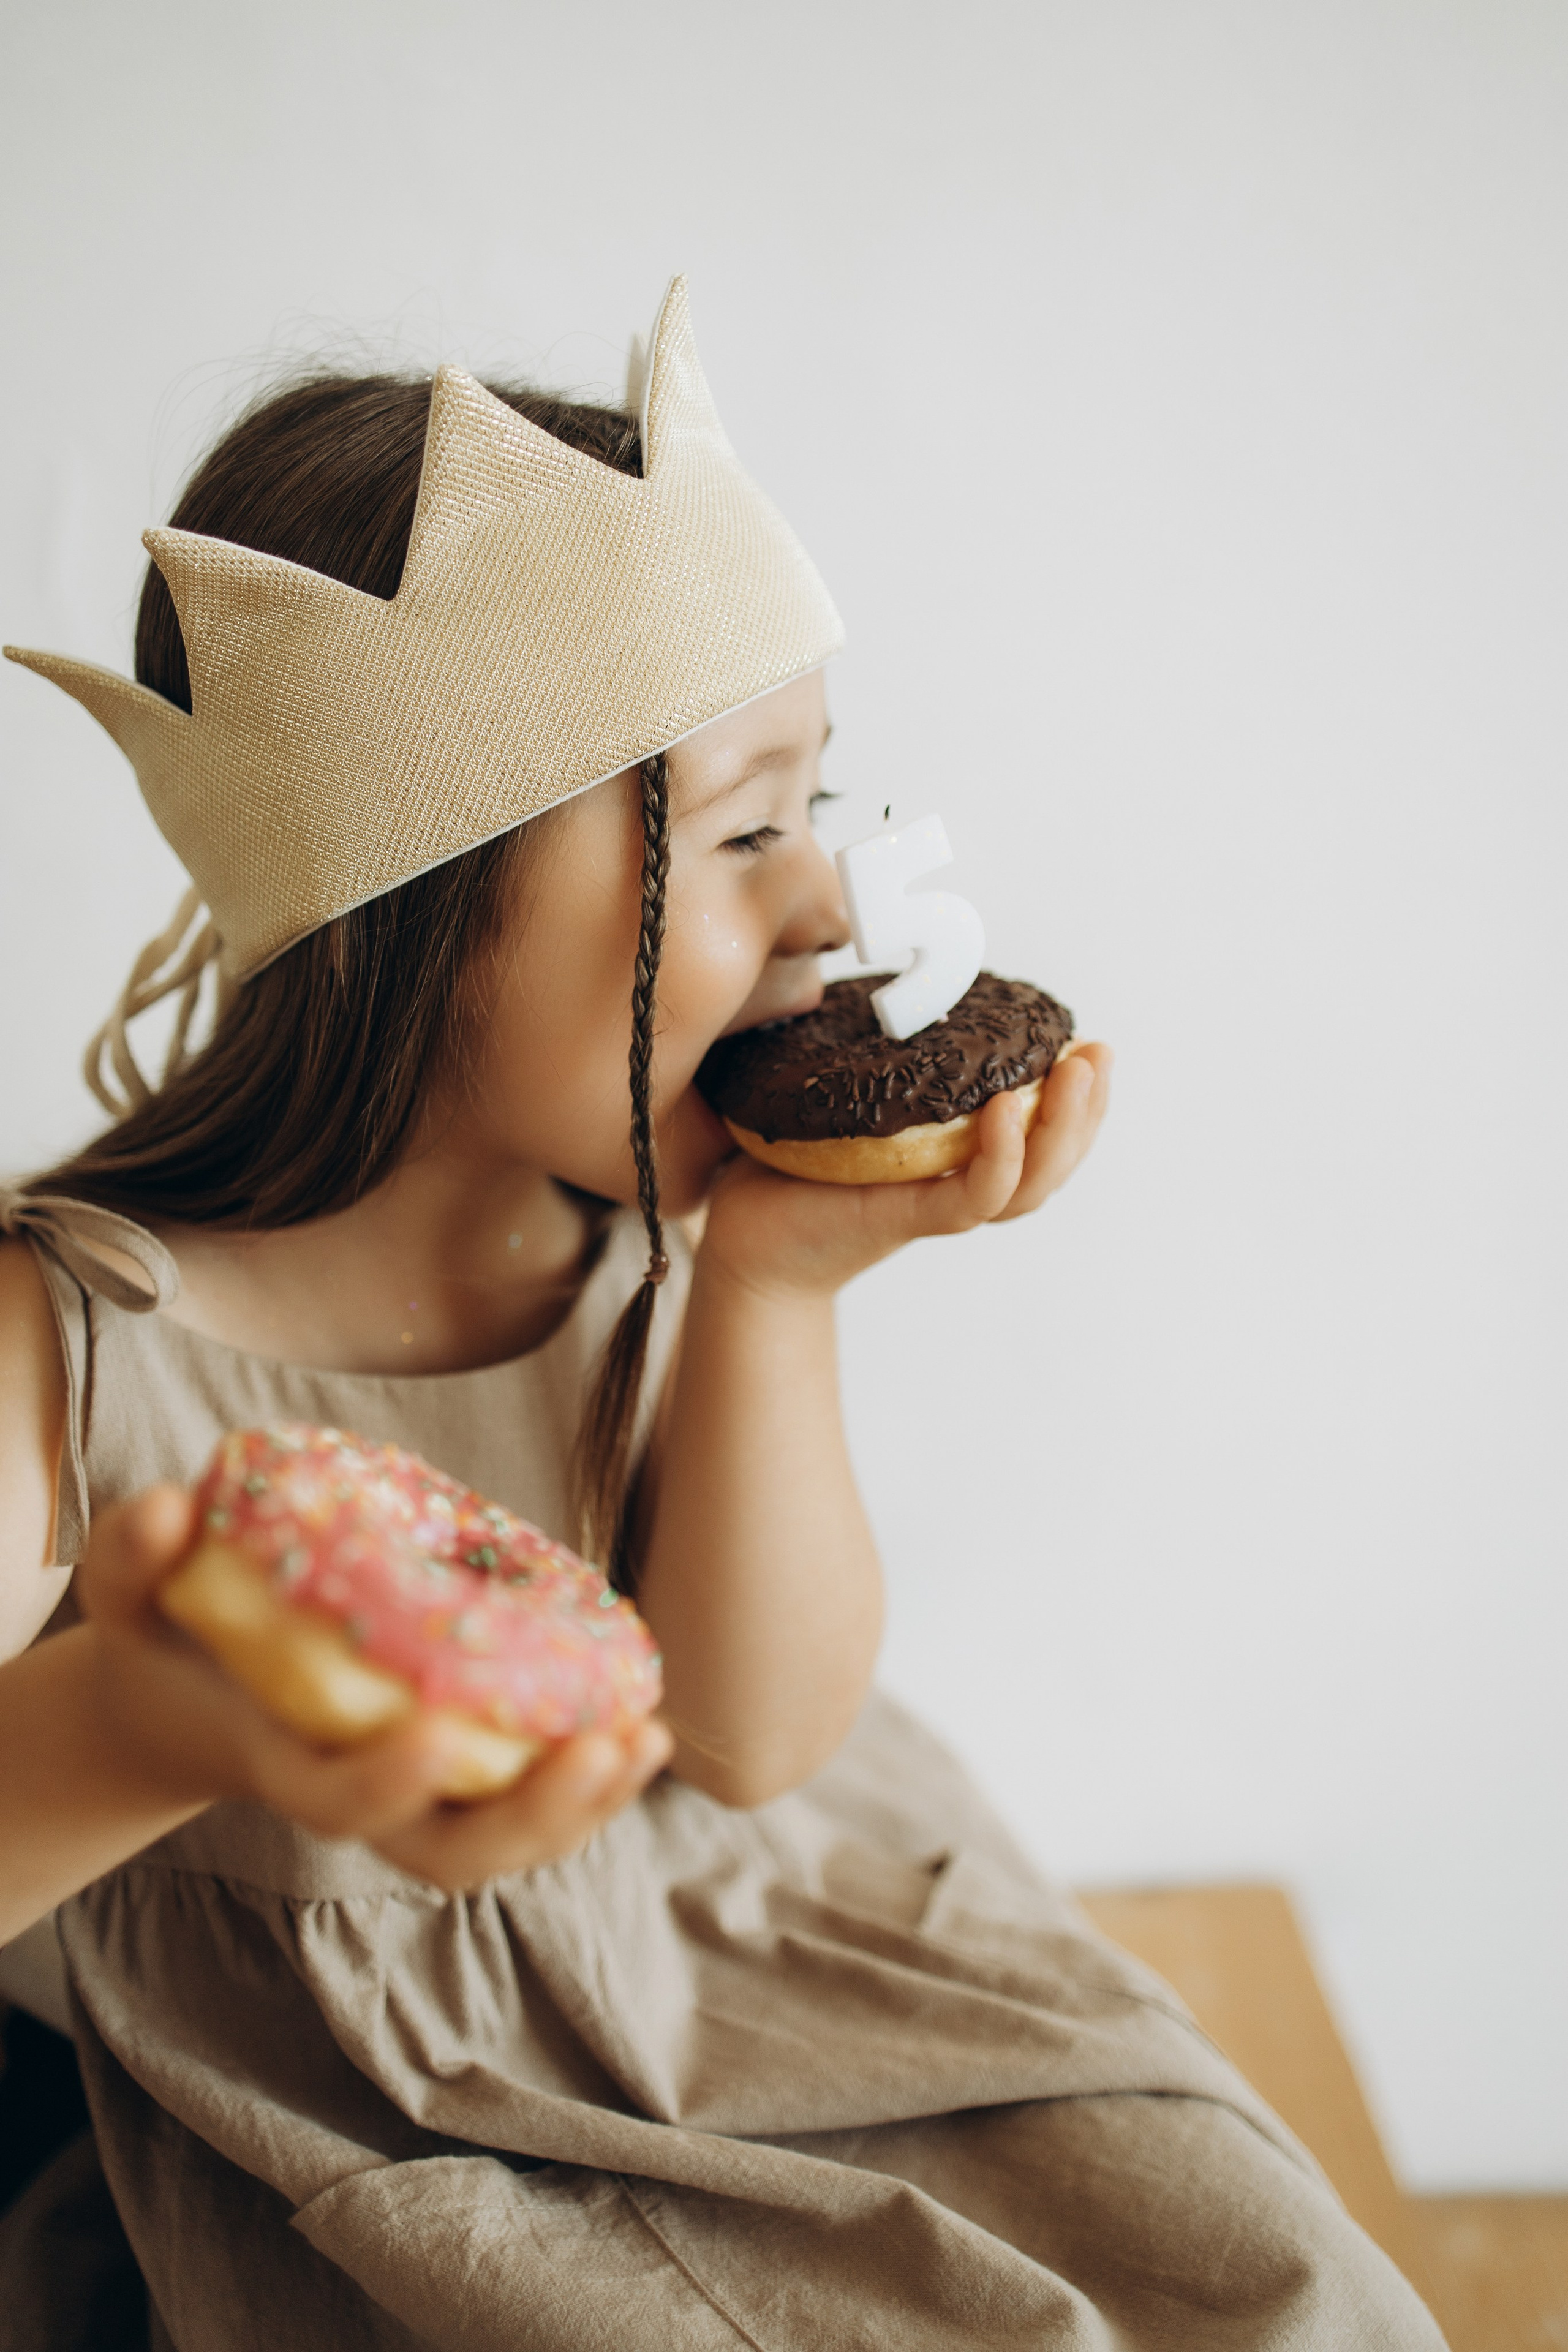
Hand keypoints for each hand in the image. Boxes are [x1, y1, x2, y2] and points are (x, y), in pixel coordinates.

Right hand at [78, 1485, 672, 1890]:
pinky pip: (531, 1802)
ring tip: (645, 1740)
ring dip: (583, 1804)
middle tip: (601, 1749)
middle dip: (530, 1815)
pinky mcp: (461, 1776)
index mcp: (281, 1761)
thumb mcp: (133, 1594)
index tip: (437, 1729)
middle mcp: (358, 1796)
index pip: (336, 1800)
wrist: (198, 1694)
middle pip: (450, 1851)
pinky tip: (643, 1727)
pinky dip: (591, 1781)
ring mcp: (415, 1798)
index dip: (386, 1780)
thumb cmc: (174, 1636)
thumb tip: (167, 1508)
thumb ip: (134, 1555)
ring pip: (505, 1841)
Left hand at [698, 1042, 1112, 1300]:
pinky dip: (1000, 1158)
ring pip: (1029, 1183)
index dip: (1074, 1096)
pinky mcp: (907, 1219)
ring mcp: (935, 1203)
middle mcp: (954, 1180)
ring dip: (1062, 1129)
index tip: (1086, 1042)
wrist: (738, 1243)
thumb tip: (873, 976)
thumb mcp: (833, 1095)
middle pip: (1051, 1158)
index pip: (1036, 1129)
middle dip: (1088, 1108)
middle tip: (1099, 1053)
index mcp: (952, 1153)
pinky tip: (1007, 1112)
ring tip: (1078, 1073)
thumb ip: (868, 1052)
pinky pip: (973, 1196)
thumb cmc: (779, 1167)